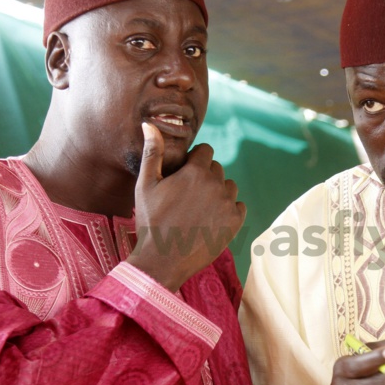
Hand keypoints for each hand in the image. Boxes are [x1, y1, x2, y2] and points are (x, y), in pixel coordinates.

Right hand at [128, 122, 245, 290]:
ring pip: (229, 187)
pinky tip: (211, 219)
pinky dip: (229, 210)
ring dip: (218, 192)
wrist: (162, 261)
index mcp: (195, 172)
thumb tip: (149, 124)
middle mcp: (216, 184)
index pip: (206, 151)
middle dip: (205, 176)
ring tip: (199, 208)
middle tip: (188, 196)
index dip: (195, 160)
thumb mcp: (145, 185)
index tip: (184, 174)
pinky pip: (239, 206)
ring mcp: (228, 204)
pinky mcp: (235, 223)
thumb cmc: (150, 222)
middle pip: (217, 168)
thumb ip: (152, 152)